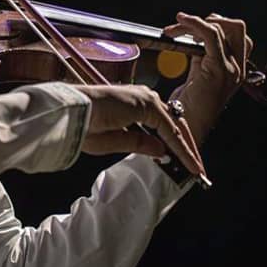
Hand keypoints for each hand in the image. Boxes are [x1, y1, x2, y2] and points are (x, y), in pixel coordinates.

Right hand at [73, 83, 204, 176]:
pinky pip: (170, 130)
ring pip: (174, 127)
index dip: (172, 144)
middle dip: (185, 146)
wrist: (72, 113)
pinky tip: (187, 163)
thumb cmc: (83, 126)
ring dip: (185, 148)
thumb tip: (162, 150)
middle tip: (195, 168)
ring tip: (195, 169)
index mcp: (131, 104)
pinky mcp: (147, 105)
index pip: (160, 125)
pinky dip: (181, 148)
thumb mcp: (114, 141)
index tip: (181, 162)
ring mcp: (146, 99)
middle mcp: (141, 97)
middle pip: (172, 124)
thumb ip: (139, 144)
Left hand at [163, 11, 253, 143]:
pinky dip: (195, 23)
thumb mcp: (197, 78)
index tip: (192, 27)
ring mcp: (231, 69)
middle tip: (186, 25)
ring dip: (195, 22)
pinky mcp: (218, 70)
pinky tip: (181, 22)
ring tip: (176, 28)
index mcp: (234, 69)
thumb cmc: (188, 109)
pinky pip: (211, 35)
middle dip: (210, 20)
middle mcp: (237, 68)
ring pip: (223, 27)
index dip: (216, 25)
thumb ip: (201, 58)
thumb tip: (192, 38)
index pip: (236, 35)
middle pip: (236, 27)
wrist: (188, 130)